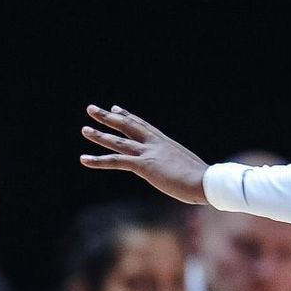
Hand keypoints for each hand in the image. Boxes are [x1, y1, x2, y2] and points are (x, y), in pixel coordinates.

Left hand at [79, 104, 209, 204]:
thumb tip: (184, 177)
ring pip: (118, 141)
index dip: (128, 116)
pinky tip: (83, 159)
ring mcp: (148, 153)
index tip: (116, 108)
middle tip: (92, 109)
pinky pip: (116, 161)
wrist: (207, 182)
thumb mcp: (188, 170)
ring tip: (84, 129)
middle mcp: (155, 144)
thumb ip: (180, 169)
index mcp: (166, 143)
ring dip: (99, 135)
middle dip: (108, 117)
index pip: (143, 126)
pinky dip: (98, 160)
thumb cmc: (203, 181)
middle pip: (127, 126)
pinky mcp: (144, 165)